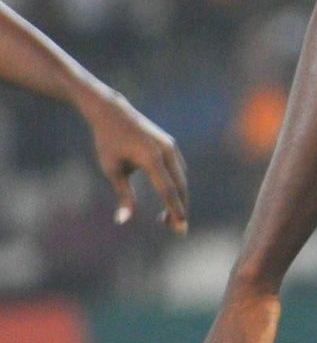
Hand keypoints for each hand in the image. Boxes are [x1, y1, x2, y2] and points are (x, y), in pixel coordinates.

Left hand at [87, 96, 186, 233]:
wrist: (113, 112)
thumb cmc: (108, 142)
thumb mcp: (112, 170)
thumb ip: (123, 195)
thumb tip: (124, 220)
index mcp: (152, 158)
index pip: (168, 190)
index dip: (175, 210)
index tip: (180, 228)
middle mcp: (167, 151)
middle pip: (180, 186)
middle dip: (180, 208)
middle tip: (177, 230)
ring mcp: (171, 147)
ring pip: (182, 178)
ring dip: (179, 198)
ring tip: (169, 217)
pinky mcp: (169, 145)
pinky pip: (179, 170)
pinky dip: (177, 185)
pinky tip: (170, 196)